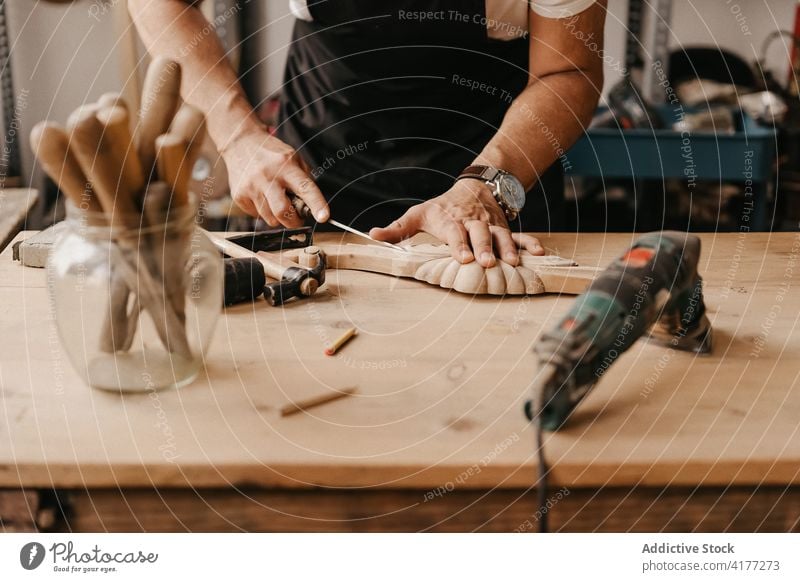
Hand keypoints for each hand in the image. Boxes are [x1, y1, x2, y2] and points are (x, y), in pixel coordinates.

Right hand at [222, 124, 328, 226]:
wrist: (240, 143)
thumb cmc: (272, 154)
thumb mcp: (293, 158)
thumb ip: (304, 180)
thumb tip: (312, 207)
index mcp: (286, 165)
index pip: (304, 188)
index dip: (316, 204)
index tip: (324, 217)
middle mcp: (267, 176)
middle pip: (282, 211)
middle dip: (294, 221)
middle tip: (296, 217)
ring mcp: (251, 187)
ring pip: (270, 218)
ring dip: (278, 216)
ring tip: (276, 200)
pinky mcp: (239, 196)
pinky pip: (257, 215)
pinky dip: (264, 211)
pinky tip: (262, 196)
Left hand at [370, 180, 543, 266]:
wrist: (475, 188)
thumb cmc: (441, 207)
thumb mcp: (417, 214)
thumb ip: (397, 229)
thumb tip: (371, 235)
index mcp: (450, 220)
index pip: (455, 232)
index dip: (459, 244)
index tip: (463, 257)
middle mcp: (473, 222)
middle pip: (480, 233)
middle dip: (484, 247)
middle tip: (488, 263)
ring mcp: (492, 226)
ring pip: (502, 235)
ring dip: (508, 249)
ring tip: (512, 263)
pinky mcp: (506, 228)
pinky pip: (520, 235)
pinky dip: (530, 243)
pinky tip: (540, 253)